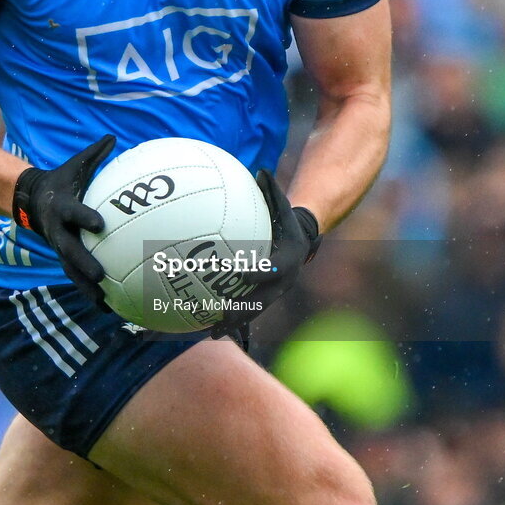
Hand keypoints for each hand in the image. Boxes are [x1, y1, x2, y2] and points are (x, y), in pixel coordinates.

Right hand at [12, 135, 114, 308]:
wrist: (31, 201)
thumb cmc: (62, 179)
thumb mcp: (75, 165)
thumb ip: (95, 153)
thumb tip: (114, 136)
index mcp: (63, 208)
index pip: (75, 213)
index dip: (85, 218)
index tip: (100, 224)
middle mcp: (59, 232)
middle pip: (70, 251)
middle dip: (85, 264)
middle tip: (101, 275)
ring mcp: (60, 247)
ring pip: (72, 271)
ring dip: (87, 288)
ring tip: (105, 303)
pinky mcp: (64, 258)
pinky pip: (77, 278)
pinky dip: (91, 292)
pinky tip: (109, 307)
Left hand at [211, 169, 320, 338]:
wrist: (301, 244)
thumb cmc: (286, 221)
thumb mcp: (284, 207)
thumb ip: (273, 191)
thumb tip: (260, 170)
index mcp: (286, 263)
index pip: (272, 269)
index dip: (258, 272)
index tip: (242, 272)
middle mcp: (279, 285)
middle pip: (260, 303)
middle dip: (241, 313)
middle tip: (221, 319)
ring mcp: (270, 294)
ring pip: (249, 314)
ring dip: (230, 324)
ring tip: (207, 334)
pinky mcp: (260, 298)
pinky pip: (242, 310)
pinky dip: (226, 318)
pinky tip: (202, 323)